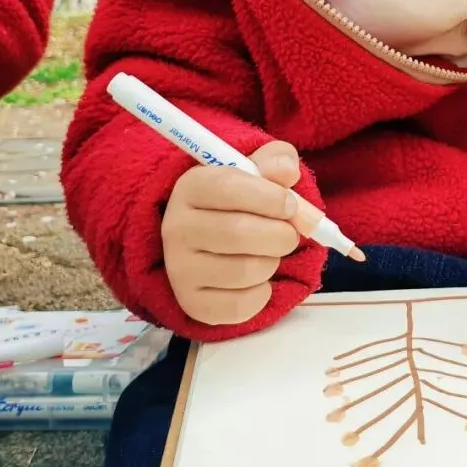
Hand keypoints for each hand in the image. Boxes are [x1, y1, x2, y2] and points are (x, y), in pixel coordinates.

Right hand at [162, 141, 306, 326]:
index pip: (227, 187)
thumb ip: (276, 161)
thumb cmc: (241, 201)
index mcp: (190, 187)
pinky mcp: (191, 303)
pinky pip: (241, 305)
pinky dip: (262, 293)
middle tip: (289, 234)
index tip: (290, 205)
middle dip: (279, 234)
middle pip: (237, 232)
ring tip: (268, 253)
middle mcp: (176, 228)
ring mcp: (179, 269)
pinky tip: (256, 279)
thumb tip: (287, 170)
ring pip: (245, 270)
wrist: (212, 243)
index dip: (269, 197)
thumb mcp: (257, 171)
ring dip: (272, 262)